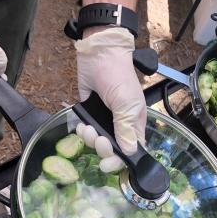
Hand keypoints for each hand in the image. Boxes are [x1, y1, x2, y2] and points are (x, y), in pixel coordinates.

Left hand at [75, 27, 145, 171]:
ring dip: (90, 139)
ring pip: (97, 142)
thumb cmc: (118, 76)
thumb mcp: (126, 104)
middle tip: (97, 138)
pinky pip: (86, 131)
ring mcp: (104, 119)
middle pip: (112, 150)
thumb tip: (128, 152)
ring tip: (87, 128)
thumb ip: (126, 129)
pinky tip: (81, 125)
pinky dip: (82, 132)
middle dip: (102, 148)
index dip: (120, 161)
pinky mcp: (89, 113)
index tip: (108, 163)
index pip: (131, 151)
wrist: (98, 54)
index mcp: (135, 123)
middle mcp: (120, 124)